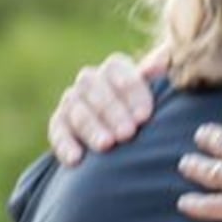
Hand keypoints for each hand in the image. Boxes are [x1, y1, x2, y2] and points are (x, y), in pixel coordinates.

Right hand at [47, 49, 166, 165]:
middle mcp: (90, 80)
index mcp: (115, 68)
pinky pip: (57, 129)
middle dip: (113, 112)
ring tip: (107, 146)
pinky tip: (76, 159)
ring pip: (77, 109)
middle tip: (128, 133)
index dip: (131, 91)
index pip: (117, 69)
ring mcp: (72, 100)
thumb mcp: (160, 94)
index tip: (145, 116)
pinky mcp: (60, 122)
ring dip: (92, 128)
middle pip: (95, 88)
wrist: (125, 136)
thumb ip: (161, 78)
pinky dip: (65, 144)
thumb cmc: (148, 113)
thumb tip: (164, 62)